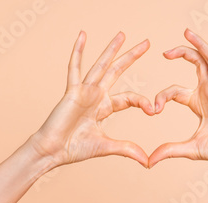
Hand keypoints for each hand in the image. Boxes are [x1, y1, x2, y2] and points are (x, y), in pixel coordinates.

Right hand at [30, 31, 155, 168]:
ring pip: (101, 65)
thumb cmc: (74, 149)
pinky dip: (78, 51)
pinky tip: (83, 35)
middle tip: (147, 43)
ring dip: (112, 49)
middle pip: (117, 71)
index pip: (128, 98)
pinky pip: (75, 68)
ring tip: (122, 34)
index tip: (154, 110)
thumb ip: (127, 150)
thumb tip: (148, 162)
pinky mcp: (72, 91)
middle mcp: (95, 95)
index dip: (142, 102)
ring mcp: (84, 91)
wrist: (53, 151)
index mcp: (104, 107)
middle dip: (132, 57)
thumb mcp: (106, 147)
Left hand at [148, 29, 207, 169]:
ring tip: (187, 32)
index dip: (162, 96)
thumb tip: (149, 162)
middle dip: (181, 53)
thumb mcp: (189, 148)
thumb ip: (168, 151)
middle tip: (165, 51)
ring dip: (200, 45)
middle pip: (196, 63)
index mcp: (198, 101)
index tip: (154, 109)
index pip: (175, 90)